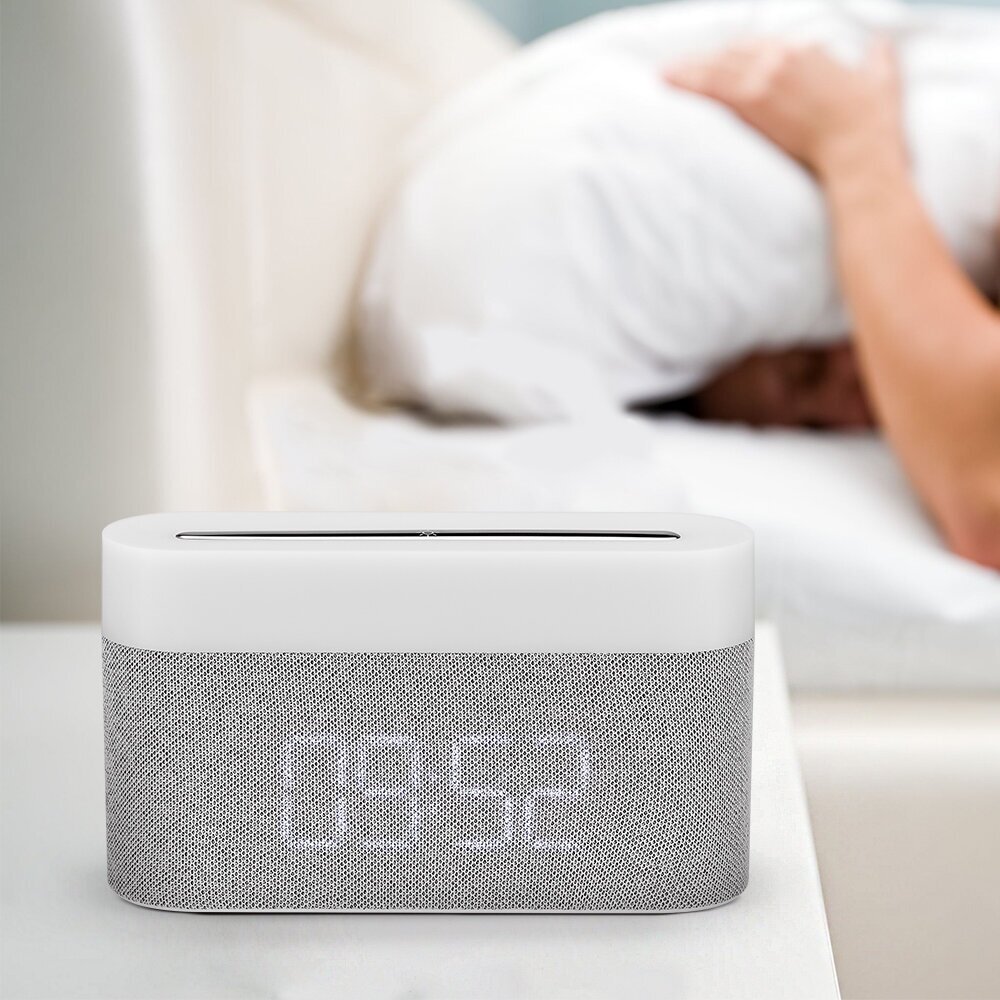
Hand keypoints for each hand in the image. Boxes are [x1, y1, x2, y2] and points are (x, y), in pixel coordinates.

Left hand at [664, 40, 904, 177]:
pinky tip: (668, 82)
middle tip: (678, 67)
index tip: (716, 60)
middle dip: (703, 60)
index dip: (733, 53)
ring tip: (663, 75)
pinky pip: (711, 87)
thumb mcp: (882, 79)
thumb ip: (879, 58)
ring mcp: (765, 77)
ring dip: (687, 70)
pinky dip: (687, 82)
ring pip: (716, 66)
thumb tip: (883, 44)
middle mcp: (782, 56)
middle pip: (731, 52)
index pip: (758, 45)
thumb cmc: (872, 124)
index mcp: (806, 50)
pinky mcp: (753, 100)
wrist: (859, 149)